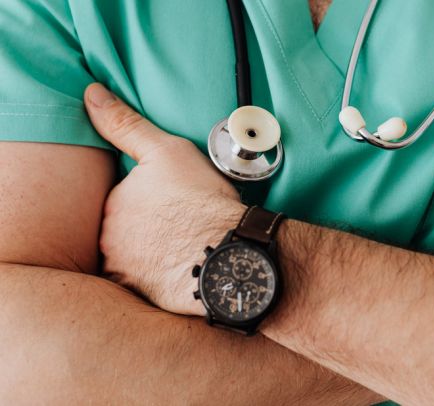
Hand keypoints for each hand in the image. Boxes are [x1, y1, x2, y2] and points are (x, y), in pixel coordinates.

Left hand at [85, 83, 245, 315]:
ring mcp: (124, 270)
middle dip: (147, 229)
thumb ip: (125, 125)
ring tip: (183, 248)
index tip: (174, 203)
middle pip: (124, 231)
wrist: (228, 251)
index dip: (151, 200)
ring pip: (132, 258)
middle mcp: (109, 238)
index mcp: (114, 203)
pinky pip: (143, 284)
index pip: (123, 200)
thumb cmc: (202, 201)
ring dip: (150, 254)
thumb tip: (91, 95)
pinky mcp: (141, 295)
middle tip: (179, 226)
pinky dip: (156, 277)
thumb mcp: (166, 150)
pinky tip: (178, 270)